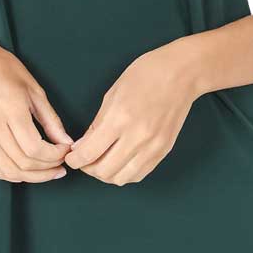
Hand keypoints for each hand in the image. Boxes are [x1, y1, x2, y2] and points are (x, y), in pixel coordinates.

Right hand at [0, 40, 74, 182]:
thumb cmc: (4, 70)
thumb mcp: (34, 89)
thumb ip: (51, 119)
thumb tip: (66, 142)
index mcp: (10, 108)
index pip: (34, 147)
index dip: (54, 155)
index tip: (66, 150)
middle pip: (22, 162)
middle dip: (47, 169)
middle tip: (61, 165)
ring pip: (8, 170)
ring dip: (32, 177)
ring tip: (48, 171)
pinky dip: (14, 175)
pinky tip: (28, 170)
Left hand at [64, 42, 200, 185]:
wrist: (181, 73)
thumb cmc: (146, 75)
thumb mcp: (112, 94)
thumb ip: (97, 124)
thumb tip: (83, 145)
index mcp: (119, 119)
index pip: (89, 153)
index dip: (75, 160)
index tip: (71, 158)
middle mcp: (137, 137)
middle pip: (104, 171)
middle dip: (88, 169)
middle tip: (84, 160)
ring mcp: (153, 147)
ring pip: (122, 178)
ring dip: (106, 175)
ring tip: (101, 162)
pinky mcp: (164, 151)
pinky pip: (139, 174)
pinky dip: (125, 174)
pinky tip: (119, 163)